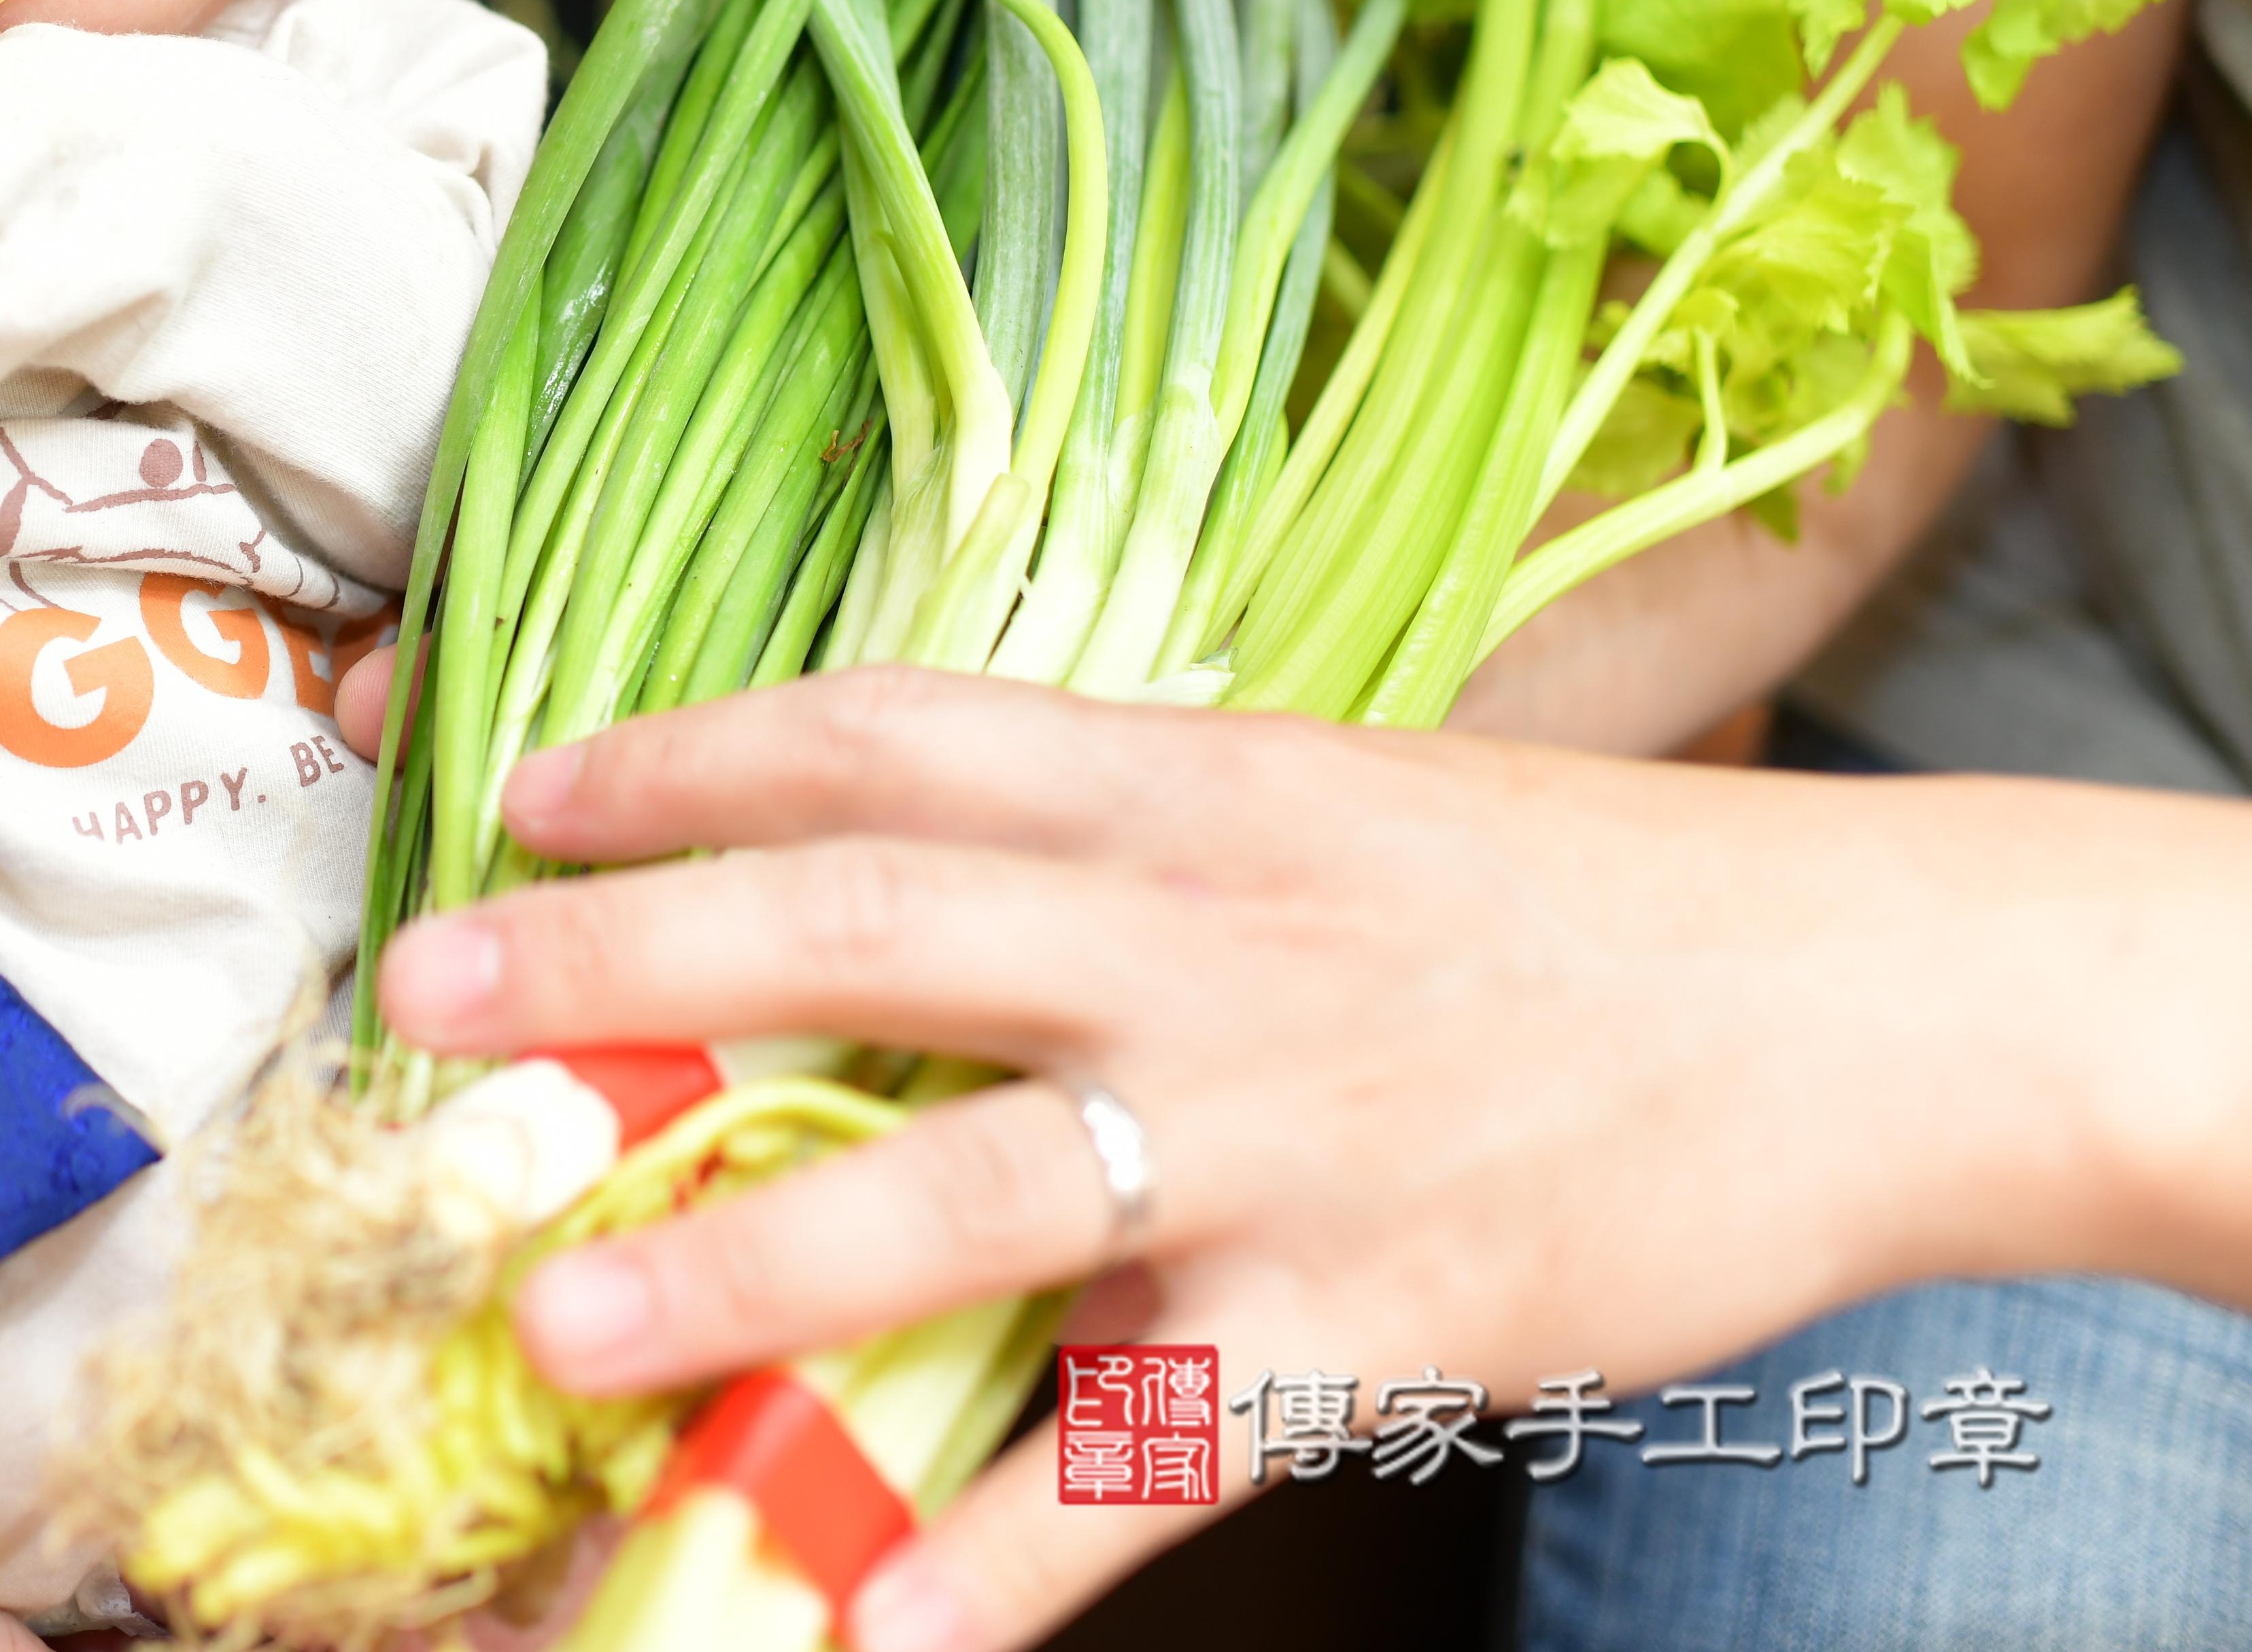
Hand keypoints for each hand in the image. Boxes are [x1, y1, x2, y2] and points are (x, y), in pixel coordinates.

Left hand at [360, 668, 2251, 1650]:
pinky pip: (1145, 1461)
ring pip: (963, 1199)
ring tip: (566, 1330)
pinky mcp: (1372, 1322)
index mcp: (1185, 783)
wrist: (1864, 997)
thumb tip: (888, 856)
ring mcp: (1282, 1137)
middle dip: (627, 960)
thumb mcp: (1323, 798)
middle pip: (863, 927)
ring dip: (745, 1273)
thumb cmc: (1572, 895)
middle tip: (428, 999)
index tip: (516, 786)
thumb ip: (1114, 836)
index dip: (684, 752)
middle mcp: (1203, 941)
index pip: (881, 730)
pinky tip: (863, 1632)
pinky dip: (998, 1564)